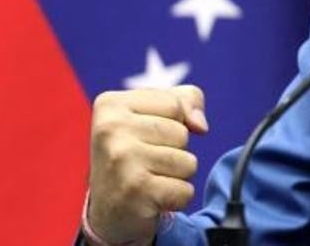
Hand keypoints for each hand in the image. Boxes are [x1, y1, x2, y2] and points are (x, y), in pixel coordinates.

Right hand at [87, 85, 208, 243]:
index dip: (173, 123)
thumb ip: (186, 100)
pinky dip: (177, 198)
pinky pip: (185, 190)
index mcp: (111, 104)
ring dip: (177, 176)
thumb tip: (200, 126)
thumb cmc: (136, 154)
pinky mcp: (135, 190)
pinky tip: (152, 199)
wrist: (109, 210)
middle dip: (175, 151)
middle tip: (146, 163)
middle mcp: (110, 129)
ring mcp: (121, 159)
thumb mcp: (155, 114)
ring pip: (188, 162)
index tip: (145, 137)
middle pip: (182, 134)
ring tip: (149, 179)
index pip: (175, 104)